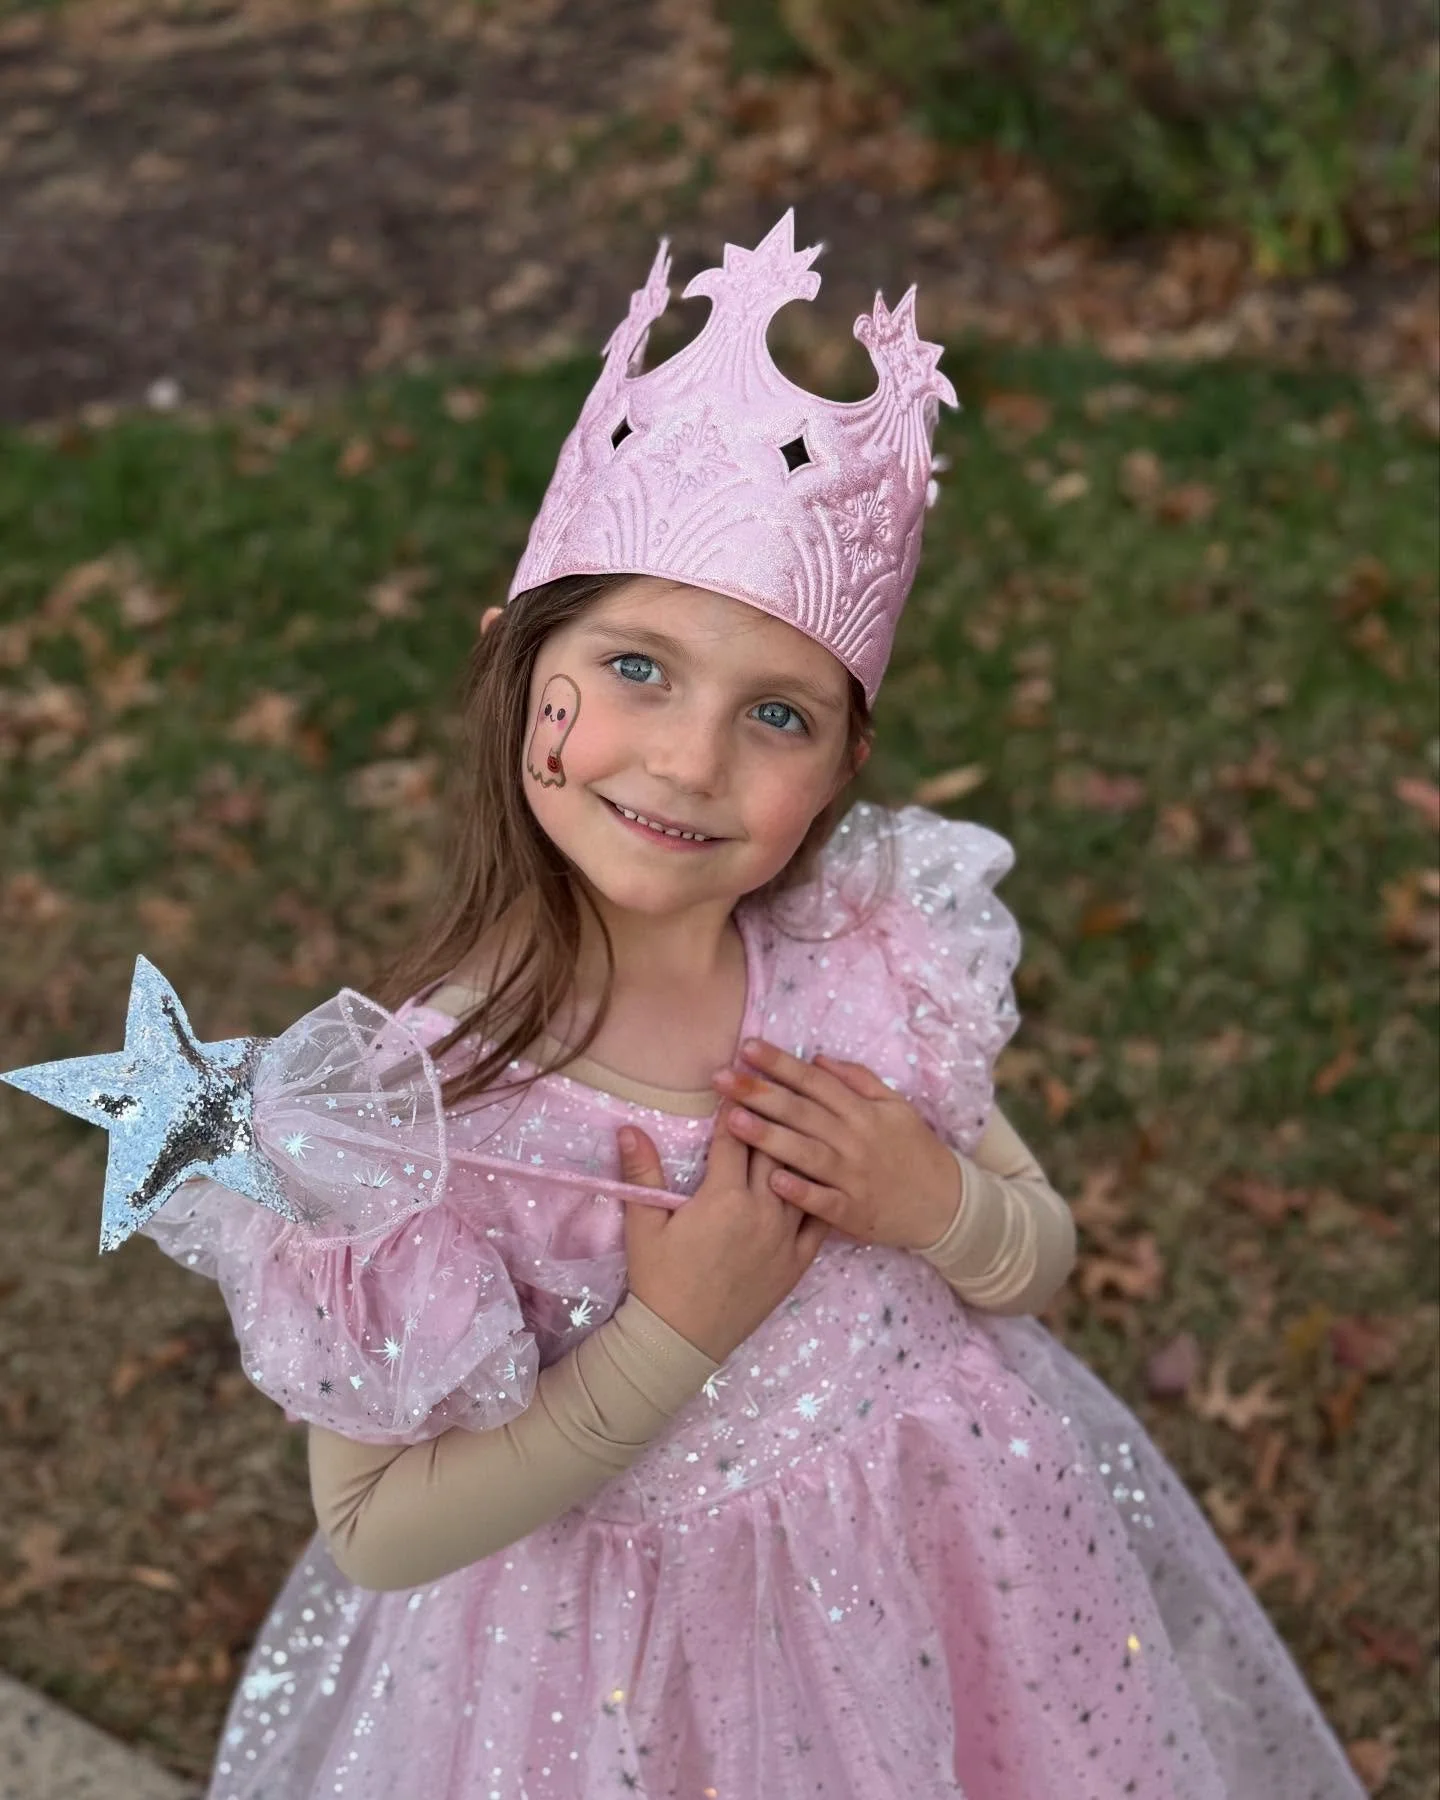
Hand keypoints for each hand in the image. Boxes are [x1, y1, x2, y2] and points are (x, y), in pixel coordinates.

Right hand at [616, 1102, 829, 1363]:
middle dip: (773, 1110)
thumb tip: (628, 1128)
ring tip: (811, 1115)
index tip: (738, 1071)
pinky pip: (822, 1218)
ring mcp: (785, 1236)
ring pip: (804, 1176)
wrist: (683, 1341)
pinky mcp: (799, 1261)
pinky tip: (832, 1170)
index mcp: (723, 1198)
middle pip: (775, 1146)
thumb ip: (642, 1173)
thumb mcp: (644, 1225)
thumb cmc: (659, 1281)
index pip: (734, 1136)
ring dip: (805, 1144)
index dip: (735, 1100)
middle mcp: (762, 1210)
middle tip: (777, 1079)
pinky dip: (825, 1192)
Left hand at [711, 1038, 961, 1251]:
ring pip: (806, 1153)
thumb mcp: (895, 1106)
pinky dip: (799, 1191)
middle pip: (801, 1112)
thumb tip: (818, 1058)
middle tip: (721, 1078)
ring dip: (769, 1137)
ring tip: (732, 1120)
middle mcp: (855, 1139)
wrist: (946, 1205)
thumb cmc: (914, 1151)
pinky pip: (822, 1201)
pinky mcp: (853, 1211)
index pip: (815, 1081)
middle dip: (760, 1093)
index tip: (747, 1047)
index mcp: (862, 1111)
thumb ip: (858, 1080)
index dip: (781, 1064)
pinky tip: (771, 1181)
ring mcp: (853, 1176)